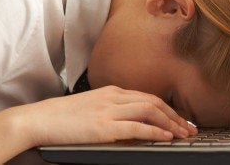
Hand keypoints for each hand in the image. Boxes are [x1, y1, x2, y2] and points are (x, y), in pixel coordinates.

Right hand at [19, 85, 197, 146]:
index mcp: (111, 92)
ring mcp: (109, 110)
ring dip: (171, 123)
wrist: (39, 119)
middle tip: (190, 129)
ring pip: (150, 110)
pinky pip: (136, 126)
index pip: (148, 97)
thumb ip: (112, 112)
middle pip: (154, 101)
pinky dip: (155, 131)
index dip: (168, 109)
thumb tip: (132, 125)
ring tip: (183, 135)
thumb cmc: (61, 117)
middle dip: (176, 116)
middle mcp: (113, 97)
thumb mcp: (91, 109)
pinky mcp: (103, 126)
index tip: (181, 120)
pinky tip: (166, 137)